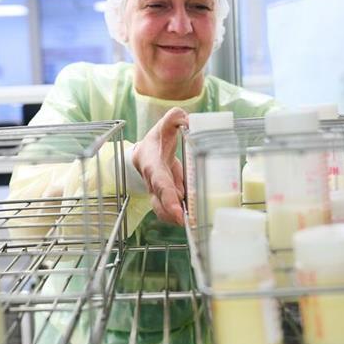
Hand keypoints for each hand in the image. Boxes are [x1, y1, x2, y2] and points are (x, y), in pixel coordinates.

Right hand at [132, 107, 186, 225]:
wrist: (145, 154)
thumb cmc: (156, 141)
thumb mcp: (164, 125)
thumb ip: (174, 119)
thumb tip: (187, 120)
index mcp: (153, 166)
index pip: (160, 184)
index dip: (168, 198)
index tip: (178, 212)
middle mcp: (154, 184)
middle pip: (161, 205)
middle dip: (173, 216)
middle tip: (190, 224)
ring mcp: (159, 194)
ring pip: (166, 213)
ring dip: (180, 220)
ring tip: (197, 223)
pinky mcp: (168, 200)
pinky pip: (174, 212)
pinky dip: (185, 217)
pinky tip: (198, 218)